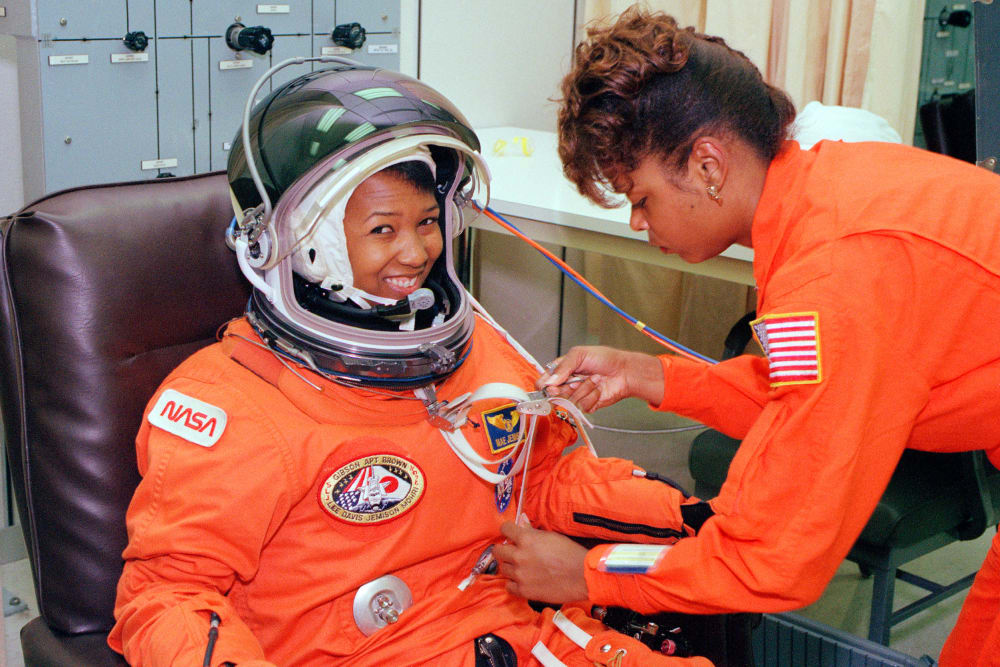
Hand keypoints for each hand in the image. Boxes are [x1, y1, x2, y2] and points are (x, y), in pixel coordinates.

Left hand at [494, 521, 588, 603]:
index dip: (508, 531)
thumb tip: (521, 521)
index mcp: (526, 539)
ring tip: (520, 567)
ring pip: (502, 569)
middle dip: (504, 549)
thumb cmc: (569, 553)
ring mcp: (520, 574)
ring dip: (509, 567)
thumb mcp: (550, 536)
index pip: (504, 529)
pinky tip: (522, 580)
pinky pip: (508, 586)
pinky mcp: (524, 591)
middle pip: (497, 551)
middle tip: (512, 552)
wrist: (581, 576)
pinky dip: (513, 583)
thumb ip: (532, 531)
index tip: (511, 534)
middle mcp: (519, 556)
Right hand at [537, 346, 663, 410]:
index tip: (551, 386)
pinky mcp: (586, 406)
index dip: (545, 386)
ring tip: (594, 379)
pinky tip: (598, 389)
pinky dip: (591, 397)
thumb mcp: (579, 354)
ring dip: (583, 389)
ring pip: (569, 402)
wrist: (624, 371)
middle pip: (553, 396)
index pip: (543, 383)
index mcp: (561, 371)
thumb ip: (562, 367)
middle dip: (564, 390)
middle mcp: (566, 385)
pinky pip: (582, 407)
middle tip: (573, 382)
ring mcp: (576, 396)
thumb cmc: (604, 358)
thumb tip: (549, 381)